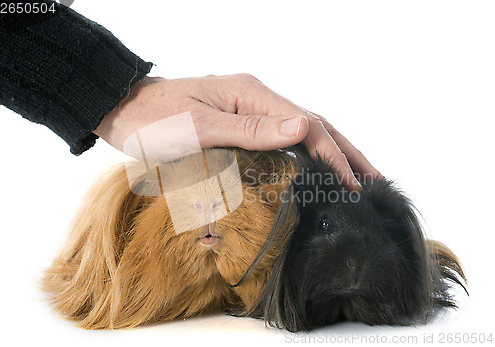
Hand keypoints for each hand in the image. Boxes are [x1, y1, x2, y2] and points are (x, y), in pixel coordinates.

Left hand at [93, 74, 380, 190]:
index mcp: (251, 95)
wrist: (123, 112)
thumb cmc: (154, 121)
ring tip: (356, 174)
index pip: (306, 124)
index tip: (354, 183)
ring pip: (300, 130)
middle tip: (373, 178)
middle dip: (345, 151)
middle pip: (312, 123)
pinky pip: (281, 138)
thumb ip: (252, 130)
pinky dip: (304, 153)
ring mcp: (248, 110)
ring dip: (330, 151)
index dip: (333, 154)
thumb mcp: (200, 128)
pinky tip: (314, 166)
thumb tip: (305, 128)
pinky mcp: (238, 123)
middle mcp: (255, 99)